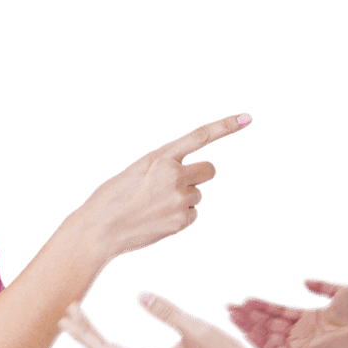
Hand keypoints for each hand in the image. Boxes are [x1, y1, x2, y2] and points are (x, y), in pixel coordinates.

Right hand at [74, 113, 251, 261]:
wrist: (99, 230)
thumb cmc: (114, 197)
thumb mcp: (137, 170)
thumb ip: (165, 166)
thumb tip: (190, 177)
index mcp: (161, 157)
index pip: (200, 136)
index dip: (226, 126)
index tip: (248, 118)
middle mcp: (174, 175)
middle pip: (209, 170)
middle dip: (200, 175)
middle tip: (178, 183)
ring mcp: (180, 199)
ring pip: (198, 194)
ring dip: (184, 198)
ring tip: (156, 206)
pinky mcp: (182, 221)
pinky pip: (193, 214)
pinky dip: (180, 217)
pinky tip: (159, 219)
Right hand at [223, 277, 347, 347]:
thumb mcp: (340, 291)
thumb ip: (321, 286)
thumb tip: (304, 281)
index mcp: (310, 318)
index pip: (279, 312)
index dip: (261, 306)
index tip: (243, 299)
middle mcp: (302, 333)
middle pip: (269, 324)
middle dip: (248, 316)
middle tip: (229, 308)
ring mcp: (301, 345)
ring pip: (268, 337)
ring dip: (249, 328)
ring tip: (232, 316)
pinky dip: (260, 344)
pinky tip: (246, 333)